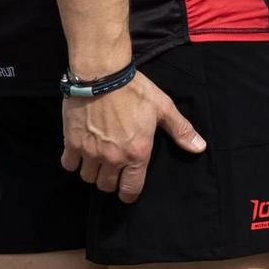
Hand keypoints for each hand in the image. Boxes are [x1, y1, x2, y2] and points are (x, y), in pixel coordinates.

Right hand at [59, 71, 205, 202]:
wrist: (102, 74)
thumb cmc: (135, 90)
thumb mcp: (163, 108)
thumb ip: (181, 130)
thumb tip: (200, 147)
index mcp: (137, 153)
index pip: (130, 190)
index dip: (129, 194)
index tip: (127, 190)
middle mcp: (113, 158)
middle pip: (106, 185)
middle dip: (111, 180)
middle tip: (113, 167)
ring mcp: (90, 152)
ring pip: (88, 177)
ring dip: (93, 171)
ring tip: (98, 158)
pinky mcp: (71, 143)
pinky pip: (68, 165)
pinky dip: (73, 161)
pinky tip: (80, 151)